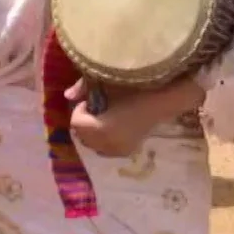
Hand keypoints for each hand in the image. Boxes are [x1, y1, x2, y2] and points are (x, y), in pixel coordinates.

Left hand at [67, 79, 196, 157]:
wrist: (166, 99)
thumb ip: (84, 87)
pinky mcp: (129, 151)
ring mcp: (119, 150)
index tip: (91, 98)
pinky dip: (104, 139)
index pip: (77, 123)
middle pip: (83, 136)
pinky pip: (106, 149)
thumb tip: (68, 95)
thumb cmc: (137, 87)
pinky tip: (114, 125)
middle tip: (96, 106)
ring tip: (106, 115)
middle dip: (85, 121)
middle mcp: (108, 145)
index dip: (80, 109)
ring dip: (93, 131)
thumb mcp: (107, 82)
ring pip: (94, 144)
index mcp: (102, 129)